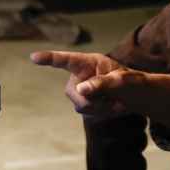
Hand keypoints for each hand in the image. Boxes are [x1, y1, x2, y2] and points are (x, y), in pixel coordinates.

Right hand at [30, 50, 169, 123]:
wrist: (135, 95)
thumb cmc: (131, 82)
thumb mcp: (123, 81)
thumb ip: (103, 83)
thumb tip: (80, 89)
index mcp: (88, 62)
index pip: (65, 60)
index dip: (49, 58)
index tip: (34, 57)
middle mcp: (79, 74)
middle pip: (72, 92)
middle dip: (91, 100)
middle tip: (113, 100)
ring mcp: (79, 89)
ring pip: (80, 105)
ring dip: (100, 107)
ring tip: (115, 101)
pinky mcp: (83, 101)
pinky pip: (86, 112)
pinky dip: (101, 112)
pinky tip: (112, 106)